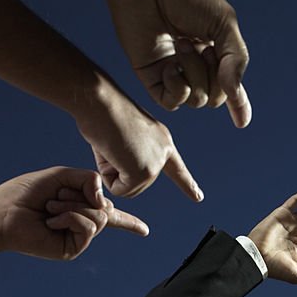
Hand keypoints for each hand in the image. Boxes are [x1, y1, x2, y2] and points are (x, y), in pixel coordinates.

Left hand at [0, 167, 147, 260]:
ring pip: (100, 217)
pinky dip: (70, 217)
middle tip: (53, 199)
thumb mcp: (63, 175)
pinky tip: (51, 221)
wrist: (5, 211)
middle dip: (79, 197)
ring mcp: (79, 237)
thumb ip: (90, 180)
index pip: (110, 214)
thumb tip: (105, 204)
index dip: (129, 222)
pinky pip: (89, 226)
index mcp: (81, 207)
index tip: (145, 231)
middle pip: (106, 208)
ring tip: (50, 209)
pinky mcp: (73, 248)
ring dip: (72, 206)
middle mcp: (82, 224)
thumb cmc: (27, 192)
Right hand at [73, 80, 201, 201]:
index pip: (177, 168)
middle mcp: (163, 152)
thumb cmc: (101, 111)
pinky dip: (108, 176)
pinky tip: (109, 152)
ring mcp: (156, 163)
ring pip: (127, 188)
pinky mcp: (144, 172)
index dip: (187, 184)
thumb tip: (124, 178)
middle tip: (111, 141)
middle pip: (137, 183)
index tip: (199, 197)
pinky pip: (119, 190)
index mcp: (162, 140)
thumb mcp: (125, 135)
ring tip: (110, 144)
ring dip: (112, 171)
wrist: (98, 99)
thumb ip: (132, 155)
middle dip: (117, 169)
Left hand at [104, 0, 250, 126]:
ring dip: (194, 73)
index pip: (229, 86)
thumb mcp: (224, 24)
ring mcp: (173, 74)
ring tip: (181, 44)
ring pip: (197, 100)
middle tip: (203, 47)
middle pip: (215, 97)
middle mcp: (194, 67)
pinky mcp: (152, 77)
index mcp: (214, 53)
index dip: (238, 103)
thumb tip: (234, 94)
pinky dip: (177, 86)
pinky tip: (170, 64)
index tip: (241, 122)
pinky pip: (173, 102)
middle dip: (215, 76)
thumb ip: (235, 59)